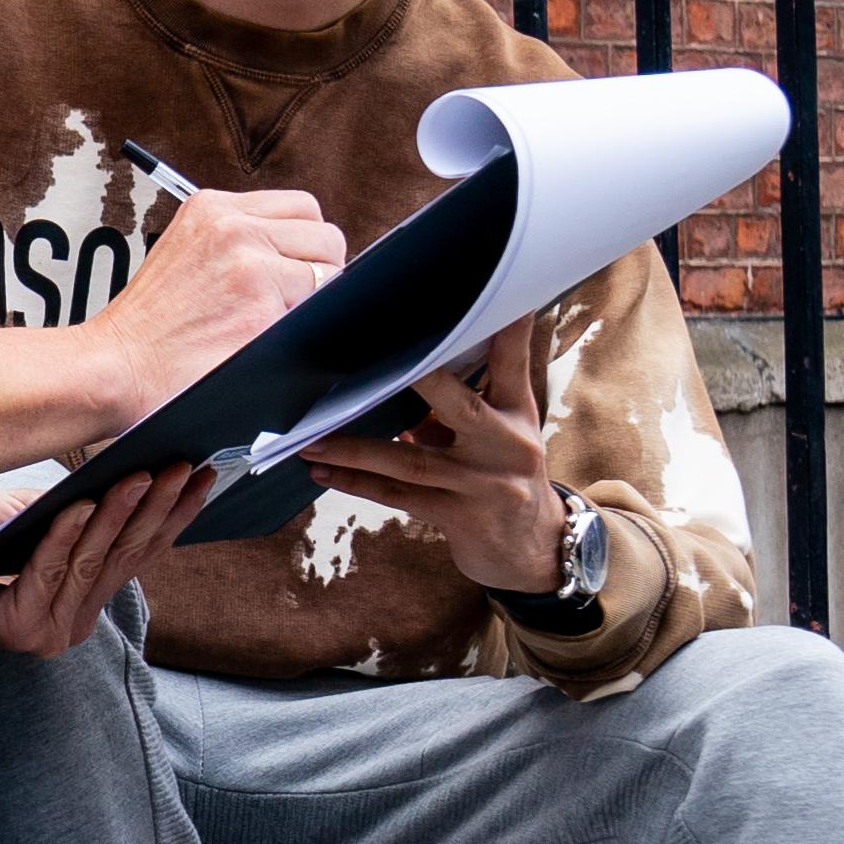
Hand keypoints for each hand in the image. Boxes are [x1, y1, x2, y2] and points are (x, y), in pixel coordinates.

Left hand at [0, 465, 213, 659]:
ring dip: (119, 513)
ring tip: (140, 475)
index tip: (204, 476)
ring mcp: (50, 630)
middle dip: (157, 507)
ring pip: (93, 561)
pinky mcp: (20, 627)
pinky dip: (67, 534)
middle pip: (125, 556)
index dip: (174, 515)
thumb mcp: (37, 518)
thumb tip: (134, 473)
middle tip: (181, 466)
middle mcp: (73, 622)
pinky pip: (50, 569)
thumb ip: (80, 511)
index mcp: (85, 600)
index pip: (141, 553)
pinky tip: (82, 503)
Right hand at [86, 190, 348, 430]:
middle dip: (319, 270)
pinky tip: (262, 339)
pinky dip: (301, 330)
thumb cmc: (148, 325)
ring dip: (312, 301)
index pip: (302, 208)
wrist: (114, 365)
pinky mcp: (262, 307)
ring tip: (269, 321)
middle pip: (325, 235)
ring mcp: (250, 264)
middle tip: (287, 301)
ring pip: (330, 273)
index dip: (305, 245)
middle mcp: (233, 226)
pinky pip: (318, 312)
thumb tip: (300, 255)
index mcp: (213, 208)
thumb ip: (239, 241)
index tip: (290, 271)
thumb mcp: (186, 252)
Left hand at [303, 316, 567, 597]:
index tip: (497, 295)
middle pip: (459, 404)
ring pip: (409, 462)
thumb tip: (397, 369)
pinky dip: (356, 483)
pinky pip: (398, 497)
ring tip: (310, 438)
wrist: (532, 549)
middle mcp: (506, 445)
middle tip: (371, 358)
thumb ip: (460, 403)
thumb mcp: (499, 433)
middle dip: (418, 380)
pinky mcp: (460, 518)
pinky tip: (321, 471)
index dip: (507, 328)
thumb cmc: (503, 475)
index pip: (512, 362)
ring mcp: (483, 485)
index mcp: (517, 413)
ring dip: (354, 449)